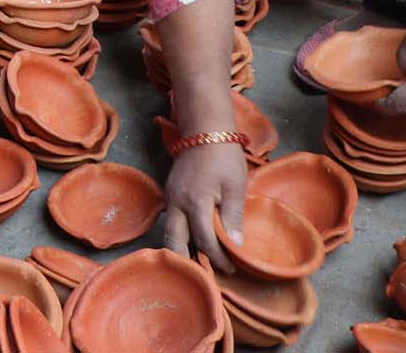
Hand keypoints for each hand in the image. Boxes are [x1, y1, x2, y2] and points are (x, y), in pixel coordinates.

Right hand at [163, 142, 246, 273]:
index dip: (218, 258)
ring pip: (168, 231)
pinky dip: (180, 234)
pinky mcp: (170, 192)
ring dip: (180, 249)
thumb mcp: (236, 185)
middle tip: (205, 275)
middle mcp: (176, 202)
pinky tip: (194, 241)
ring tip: (198, 263)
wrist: (205, 129)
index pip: (204, 240)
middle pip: (174, 240)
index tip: (231, 269)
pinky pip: (171, 220)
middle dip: (187, 261)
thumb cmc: (224, 156)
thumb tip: (236, 246)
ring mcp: (170, 196)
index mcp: (195, 202)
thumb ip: (233, 216)